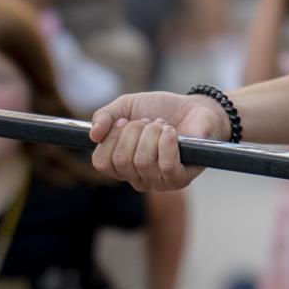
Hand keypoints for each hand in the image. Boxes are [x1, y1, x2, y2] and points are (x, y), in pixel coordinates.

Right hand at [88, 90, 231, 191]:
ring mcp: (159, 182)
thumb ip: (104, 116)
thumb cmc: (160, 109)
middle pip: (122, 160)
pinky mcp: (180, 179)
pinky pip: (166, 165)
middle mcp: (137, 178)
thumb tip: (93, 135)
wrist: (196, 107)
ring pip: (143, 162)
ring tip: (163, 126)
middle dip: (134, 131)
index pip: (101, 162)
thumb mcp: (126, 106)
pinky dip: (168, 142)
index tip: (125, 122)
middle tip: (149, 122)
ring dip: (153, 133)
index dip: (111, 138)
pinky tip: (172, 133)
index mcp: (122, 165)